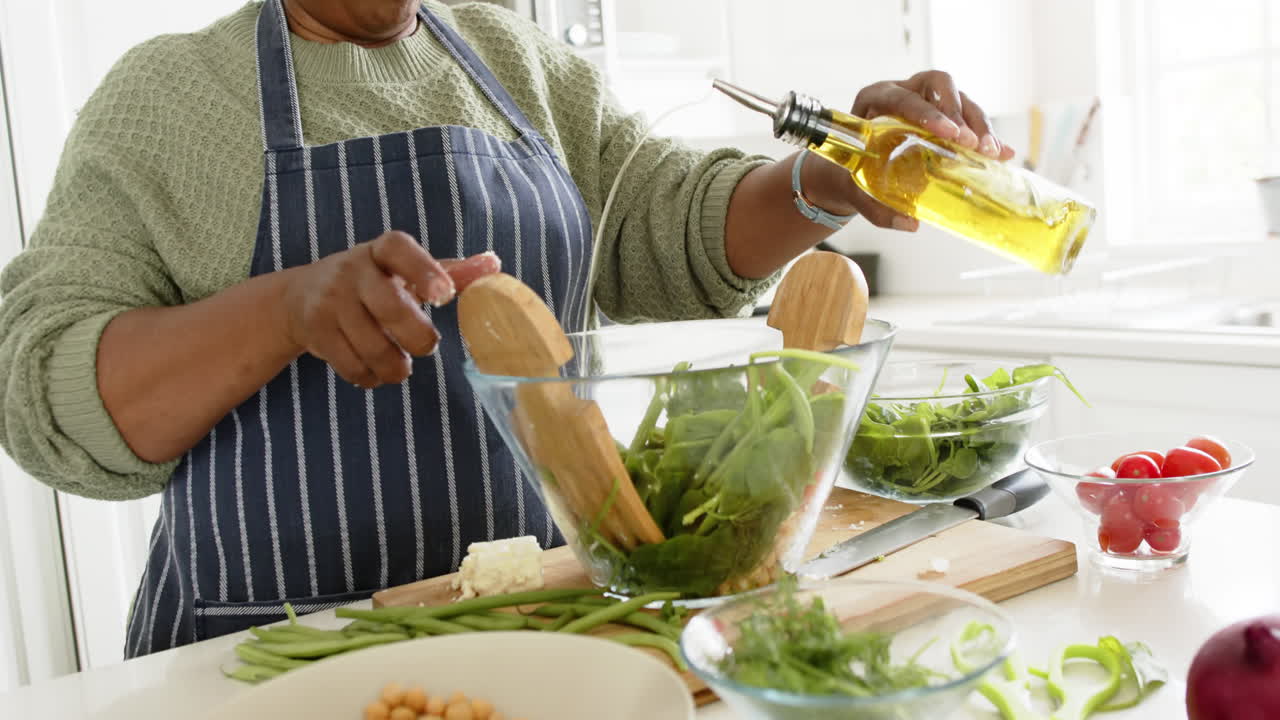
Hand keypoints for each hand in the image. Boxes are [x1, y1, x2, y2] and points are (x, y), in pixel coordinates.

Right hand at [280, 231, 499, 388]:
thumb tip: (494, 265)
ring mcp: (330, 301)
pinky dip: (370, 377)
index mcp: (382, 250)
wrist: (301, 296)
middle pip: (390, 308)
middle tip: (426, 347)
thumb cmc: (372, 282)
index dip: (424, 272)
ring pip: (373, 346)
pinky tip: (375, 371)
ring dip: (395, 367)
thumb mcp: (405, 269)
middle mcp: (352, 270)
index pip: (401, 251)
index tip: (444, 296)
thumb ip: (450, 270)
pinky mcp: (315, 331)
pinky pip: (352, 365)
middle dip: (418, 337)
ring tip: (401, 366)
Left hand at [804, 70, 1015, 231]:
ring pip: (961, 98)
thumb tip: (910, 223)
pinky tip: (1002, 155)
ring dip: (978, 124)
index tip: (948, 132)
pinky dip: (986, 136)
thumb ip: (876, 207)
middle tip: (971, 143)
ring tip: (990, 153)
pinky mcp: (946, 114)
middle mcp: (904, 91)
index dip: (927, 112)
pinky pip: (970, 117)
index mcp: (875, 99)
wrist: (854, 169)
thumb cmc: (852, 173)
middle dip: (959, 113)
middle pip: (939, 84)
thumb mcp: (855, 191)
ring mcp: (928, 99)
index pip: (902, 97)